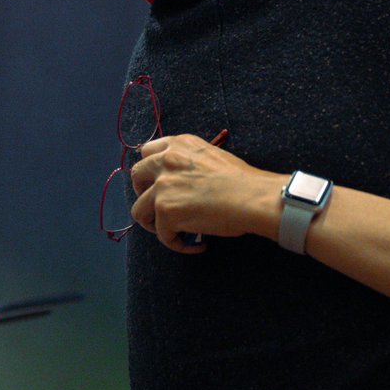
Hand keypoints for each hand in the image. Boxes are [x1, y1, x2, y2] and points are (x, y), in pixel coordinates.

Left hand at [130, 134, 278, 252]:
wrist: (253, 197)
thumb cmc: (242, 180)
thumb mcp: (211, 155)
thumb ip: (189, 162)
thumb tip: (181, 182)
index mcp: (179, 145)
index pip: (147, 152)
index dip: (149, 170)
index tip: (157, 183)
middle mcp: (166, 161)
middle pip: (136, 176)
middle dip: (143, 193)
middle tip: (160, 207)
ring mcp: (163, 187)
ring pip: (139, 211)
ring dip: (155, 223)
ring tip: (175, 231)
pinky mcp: (166, 212)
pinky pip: (163, 235)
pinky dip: (178, 243)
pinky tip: (197, 244)